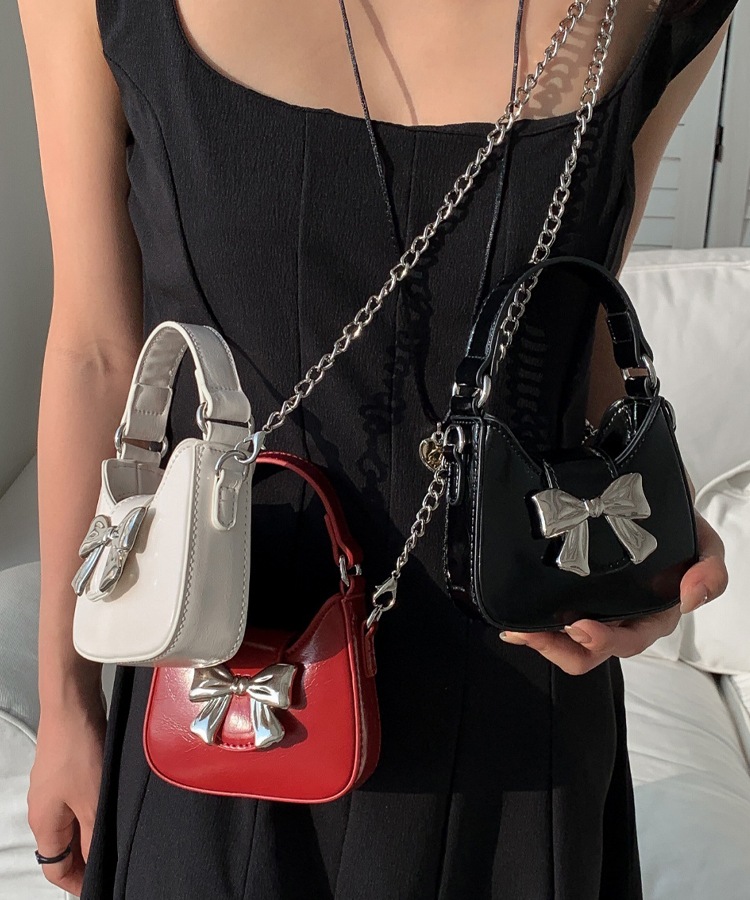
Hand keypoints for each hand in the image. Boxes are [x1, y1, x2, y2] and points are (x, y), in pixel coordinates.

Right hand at [27, 687, 106, 896]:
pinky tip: (113, 802)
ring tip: (119, 832)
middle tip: (116, 859)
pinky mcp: (66, 768)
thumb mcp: (92, 801)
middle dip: (87, 857)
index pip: (55, 868)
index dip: (78, 882)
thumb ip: (94, 836)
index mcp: (44, 823)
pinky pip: (78, 799)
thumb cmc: (78, 750)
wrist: (72, 704)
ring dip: (93, 830)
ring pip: (73, 821)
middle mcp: (44, 808)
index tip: (101, 885)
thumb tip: (97, 862)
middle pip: (63, 847)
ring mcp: (53, 787)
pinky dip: (93, 807)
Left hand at [499, 508, 727, 675]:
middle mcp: (621, 614)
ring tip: (519, 629)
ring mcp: (593, 603)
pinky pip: (550, 617)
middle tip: (536, 633)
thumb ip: (709, 568)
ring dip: (540, 639)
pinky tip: (514, 621)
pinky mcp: (569, 589)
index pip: (629, 640)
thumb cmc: (675, 521)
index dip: (605, 642)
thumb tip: (692, 596)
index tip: (580, 628)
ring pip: (566, 640)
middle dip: (562, 647)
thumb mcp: (703, 542)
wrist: (650, 488)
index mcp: (653, 611)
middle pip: (590, 649)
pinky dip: (531, 623)